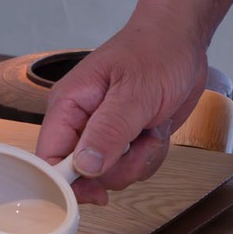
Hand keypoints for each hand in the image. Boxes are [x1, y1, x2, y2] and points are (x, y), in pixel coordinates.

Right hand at [34, 16, 206, 204]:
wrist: (183, 40)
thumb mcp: (134, 93)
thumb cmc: (156, 52)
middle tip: (138, 141)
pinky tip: (156, 129)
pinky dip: (151, 154)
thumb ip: (108, 131)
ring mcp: (105, 132)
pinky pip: (134, 167)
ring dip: (139, 159)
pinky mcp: (126, 139)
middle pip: (83, 174)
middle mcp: (81, 121)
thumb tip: (84, 168)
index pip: (49, 157)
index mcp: (69, 105)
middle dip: (118, 167)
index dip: (67, 183)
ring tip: (150, 127)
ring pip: (113, 175)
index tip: (97, 193)